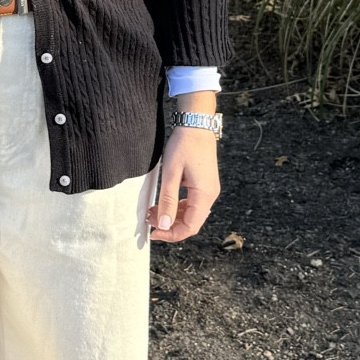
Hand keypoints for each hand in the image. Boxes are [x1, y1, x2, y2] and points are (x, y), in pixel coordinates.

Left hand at [150, 108, 219, 241]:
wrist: (196, 124)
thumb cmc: (184, 145)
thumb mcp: (171, 174)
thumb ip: (167, 201)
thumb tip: (163, 225)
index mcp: (204, 195)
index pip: (190, 227)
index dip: (171, 234)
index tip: (153, 232)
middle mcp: (210, 195)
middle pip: (191, 223)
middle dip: (169, 225)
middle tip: (148, 219)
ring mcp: (208, 190)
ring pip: (191, 214)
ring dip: (172, 216)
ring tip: (152, 210)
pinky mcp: (204, 184)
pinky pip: (192, 204)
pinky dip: (178, 207)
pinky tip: (163, 202)